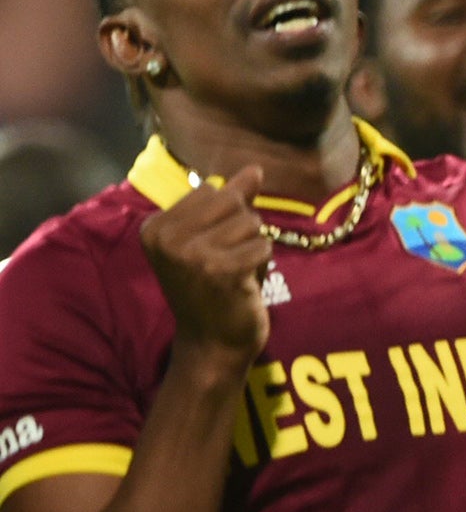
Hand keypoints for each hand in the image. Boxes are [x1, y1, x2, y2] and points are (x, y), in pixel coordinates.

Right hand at [139, 166, 270, 361]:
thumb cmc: (215, 287)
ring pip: (252, 224)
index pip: (213, 191)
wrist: (212, 343)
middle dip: (244, 230)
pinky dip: (262, 264)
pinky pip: (263, 246)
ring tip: (234, 274)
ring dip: (253, 248)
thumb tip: (255, 168)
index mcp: (155, 226)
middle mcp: (166, 238)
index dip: (227, 218)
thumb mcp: (215, 238)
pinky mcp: (219, 270)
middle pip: (234, 203)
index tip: (210, 250)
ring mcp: (190, 255)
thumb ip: (233, 199)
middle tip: (227, 262)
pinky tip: (243, 285)